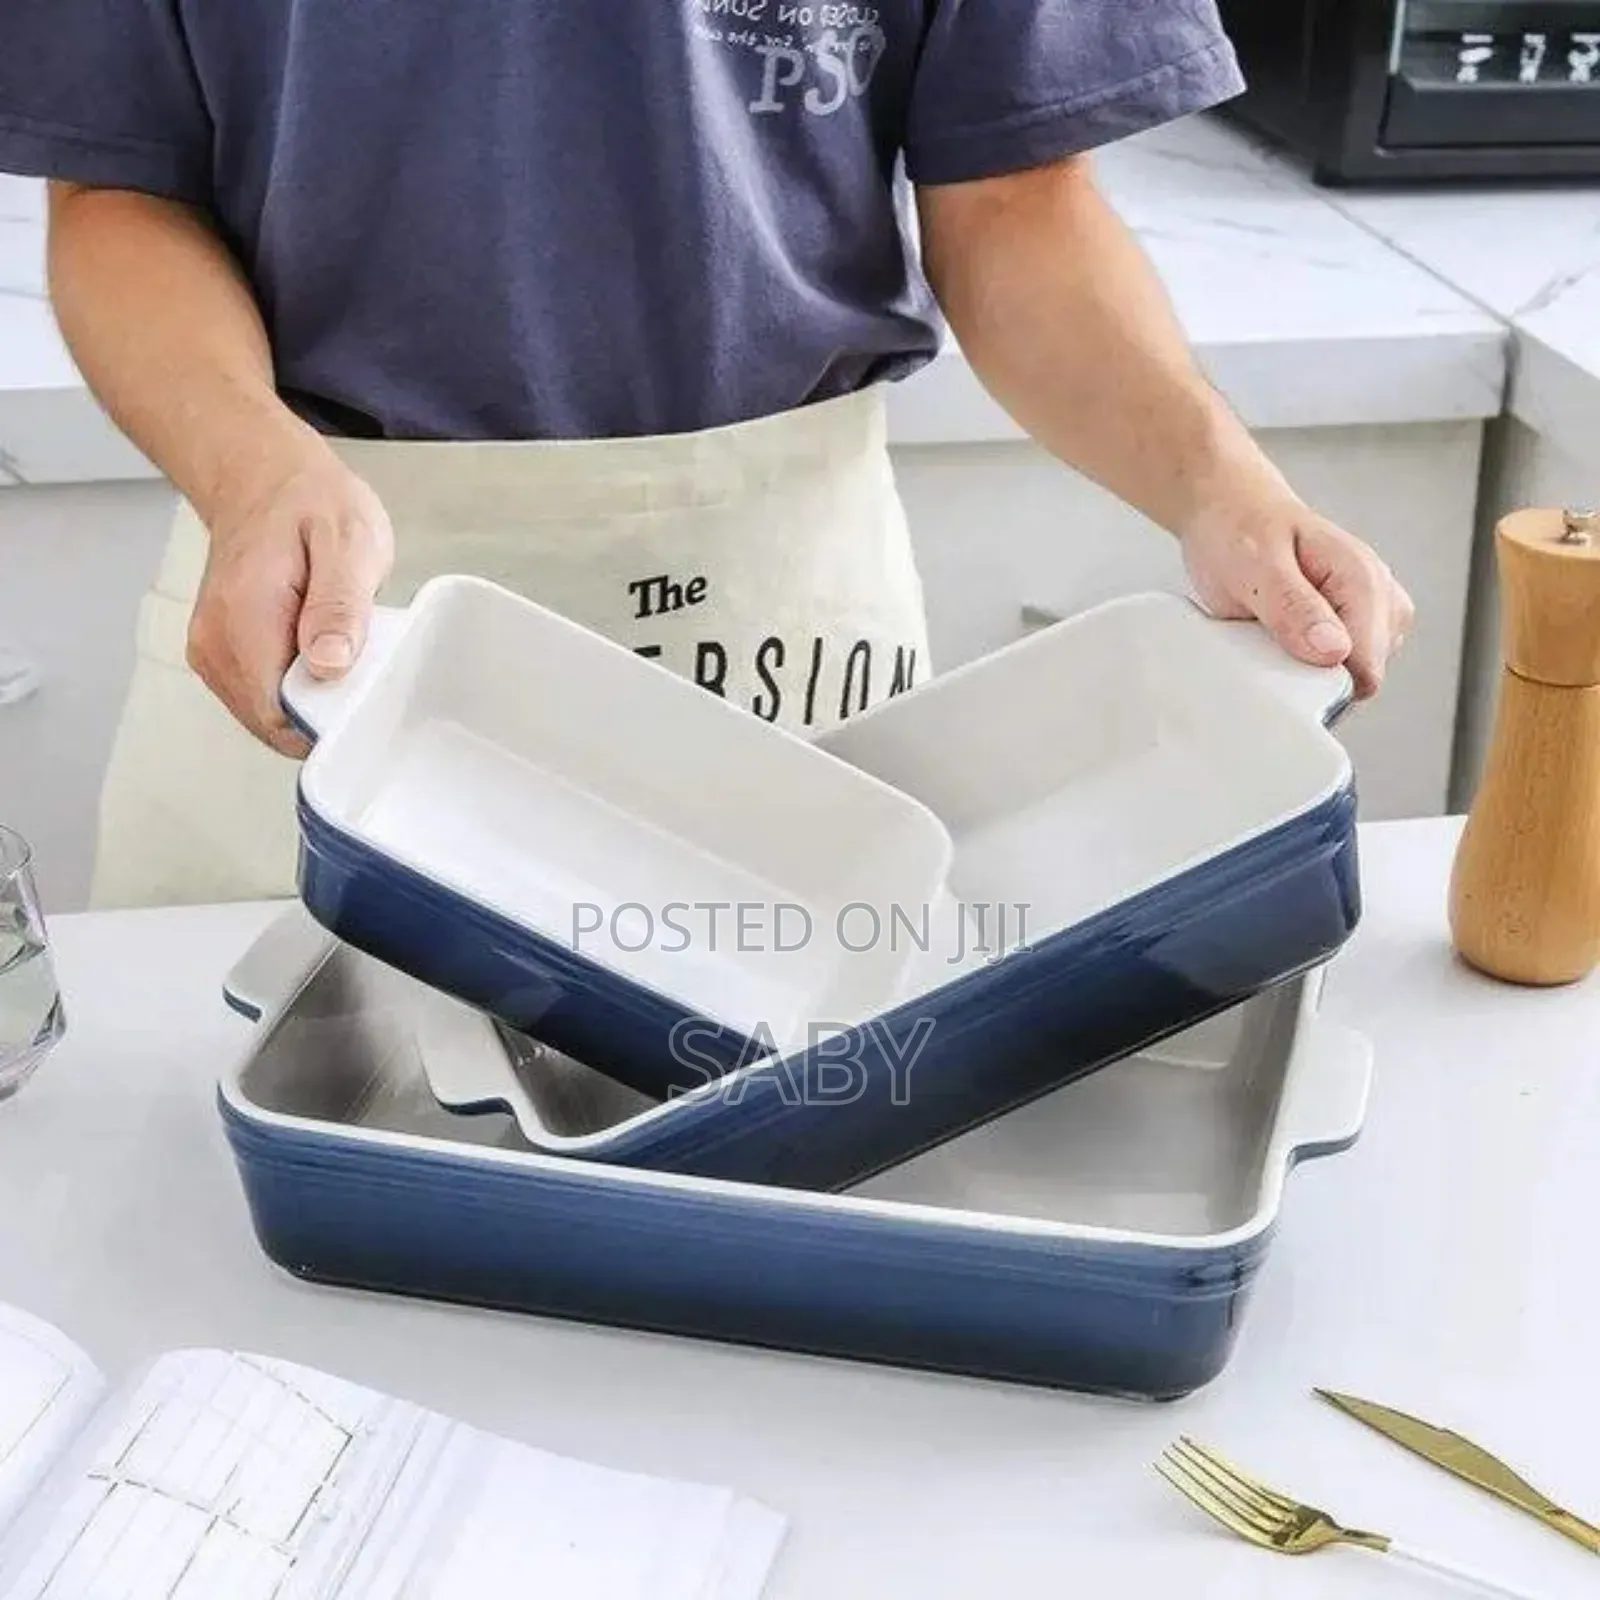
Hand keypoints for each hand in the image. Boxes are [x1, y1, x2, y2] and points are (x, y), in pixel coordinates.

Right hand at [186, 444, 393, 755]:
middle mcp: (216, 645)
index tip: (362, 689)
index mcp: (243, 619)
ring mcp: (213, 653)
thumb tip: (329, 664)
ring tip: (334, 642)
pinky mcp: (222, 656)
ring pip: (270, 717)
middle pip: (275, 724)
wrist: (263, 477)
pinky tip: (316, 648)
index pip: (280, 716)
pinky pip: (265, 698)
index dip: (328, 719)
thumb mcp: (349, 541)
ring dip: (312, 697)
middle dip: (324, 709)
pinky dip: (297, 685)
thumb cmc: (309, 503)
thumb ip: (340, 606)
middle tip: (355, 656)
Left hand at [1181, 493, 1413, 700]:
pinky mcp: (1354, 623)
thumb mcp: (1255, 566)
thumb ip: (1294, 608)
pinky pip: (1336, 664)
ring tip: (1273, 628)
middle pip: (1361, 677)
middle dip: (1312, 672)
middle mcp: (1380, 596)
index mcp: (1364, 580)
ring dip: (1308, 666)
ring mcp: (1371, 612)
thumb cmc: (1240, 530)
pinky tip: (1283, 633)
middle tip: (1269, 636)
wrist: (1231, 509)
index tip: (1283, 665)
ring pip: (1351, 675)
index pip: (1367, 668)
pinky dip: (1305, 660)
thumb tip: (1334, 651)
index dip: (1321, 680)